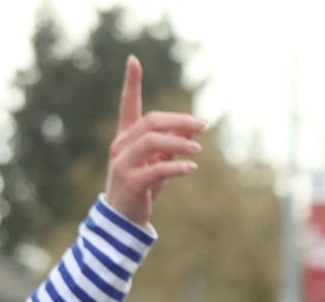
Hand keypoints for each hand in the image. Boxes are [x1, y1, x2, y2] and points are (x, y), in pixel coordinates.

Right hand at [103, 56, 204, 226]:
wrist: (125, 218)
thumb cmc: (144, 186)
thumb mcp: (160, 162)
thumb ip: (173, 144)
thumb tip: (193, 128)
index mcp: (127, 137)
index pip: (127, 104)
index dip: (130, 83)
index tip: (133, 60)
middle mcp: (121, 146)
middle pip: (151, 122)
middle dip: (179, 121)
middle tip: (203, 125)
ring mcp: (123, 163)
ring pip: (152, 142)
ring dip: (179, 143)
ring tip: (198, 150)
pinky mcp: (131, 182)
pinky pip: (156, 169)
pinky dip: (176, 166)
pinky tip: (191, 168)